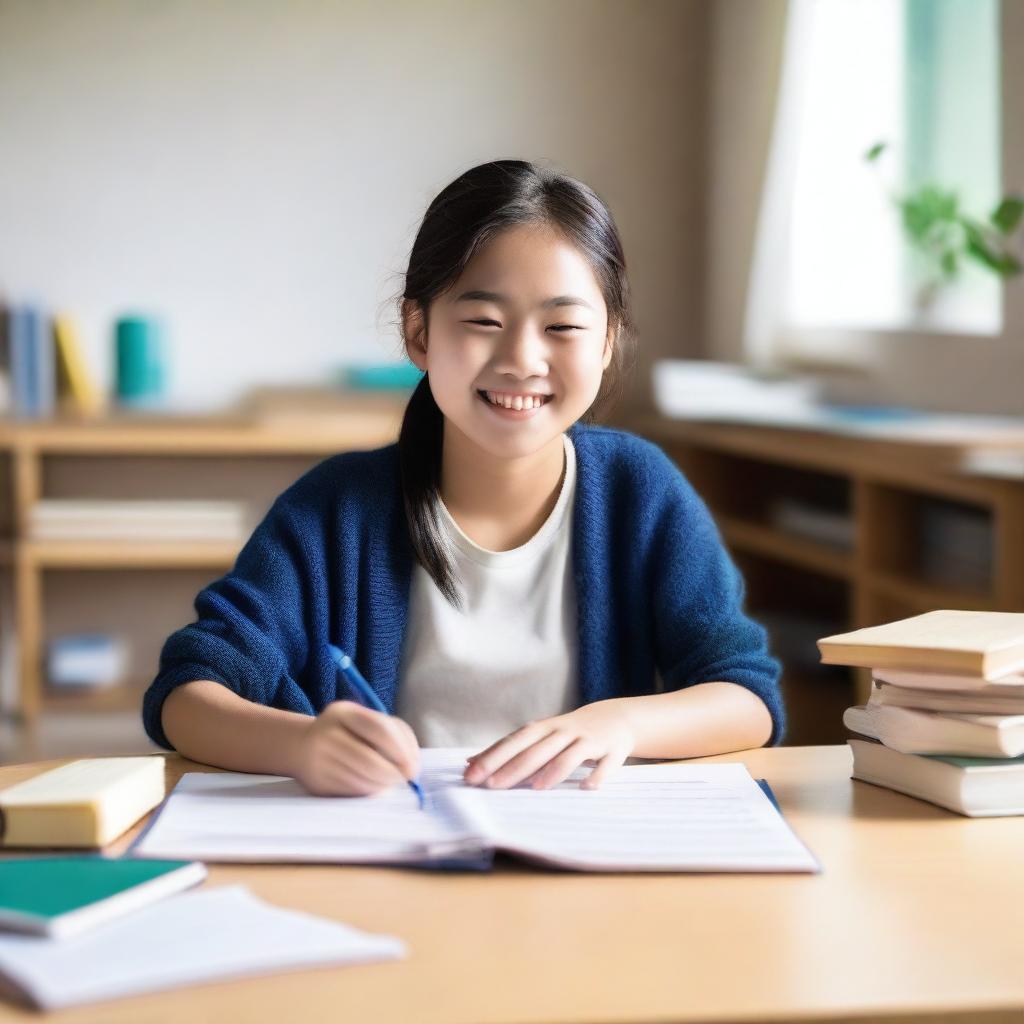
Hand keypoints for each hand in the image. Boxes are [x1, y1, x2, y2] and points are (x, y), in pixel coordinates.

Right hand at [292, 701, 419, 796]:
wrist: (301, 746)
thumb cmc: (345, 733)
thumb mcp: (362, 722)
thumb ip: (389, 734)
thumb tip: (412, 766)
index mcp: (342, 712)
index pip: (379, 729)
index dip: (401, 749)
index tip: (414, 766)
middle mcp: (326, 733)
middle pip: (369, 760)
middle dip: (392, 774)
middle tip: (405, 779)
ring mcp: (318, 759)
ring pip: (361, 779)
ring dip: (381, 785)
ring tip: (389, 782)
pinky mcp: (316, 782)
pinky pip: (350, 791)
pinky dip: (367, 792)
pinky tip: (371, 787)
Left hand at [463, 700, 634, 790]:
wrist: (615, 718)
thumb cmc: (568, 732)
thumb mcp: (539, 736)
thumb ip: (508, 749)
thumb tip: (470, 762)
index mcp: (543, 728)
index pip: (514, 741)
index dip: (493, 757)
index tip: (471, 775)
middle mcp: (563, 731)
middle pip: (537, 749)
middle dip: (514, 767)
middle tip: (492, 786)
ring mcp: (589, 739)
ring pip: (571, 754)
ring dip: (554, 770)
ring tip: (536, 787)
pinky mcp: (612, 750)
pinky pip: (605, 763)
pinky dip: (597, 775)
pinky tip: (587, 787)